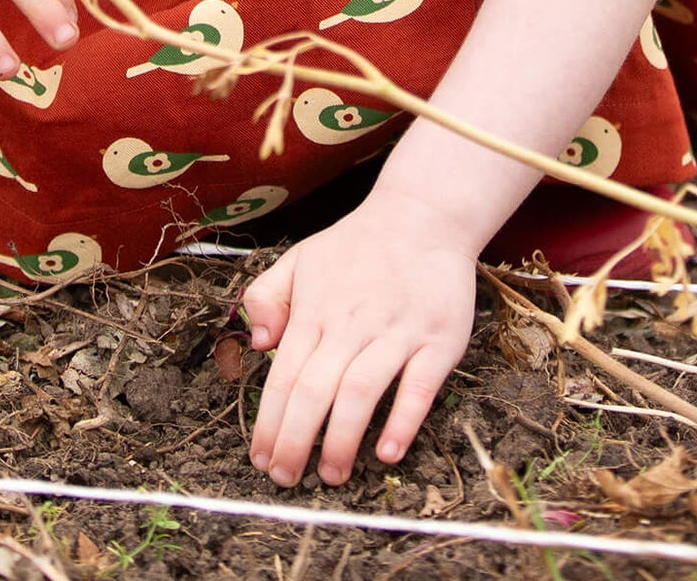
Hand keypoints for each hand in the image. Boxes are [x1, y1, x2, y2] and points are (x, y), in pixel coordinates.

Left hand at [240, 200, 477, 487]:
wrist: (422, 217)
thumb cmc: (355, 246)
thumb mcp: (299, 259)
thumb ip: (266, 297)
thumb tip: (258, 344)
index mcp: (316, 311)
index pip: (284, 376)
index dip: (270, 423)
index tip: (261, 459)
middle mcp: (351, 324)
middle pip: (316, 391)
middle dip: (296, 442)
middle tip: (287, 480)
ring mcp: (396, 332)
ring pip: (361, 392)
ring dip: (342, 439)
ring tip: (331, 475)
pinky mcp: (438, 339)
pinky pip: (419, 386)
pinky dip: (402, 421)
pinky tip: (387, 452)